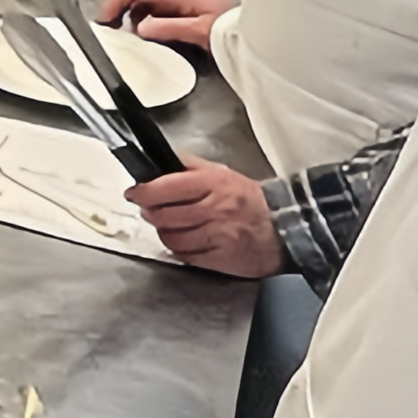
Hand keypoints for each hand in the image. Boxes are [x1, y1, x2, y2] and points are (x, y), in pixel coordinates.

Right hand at [97, 0, 227, 54]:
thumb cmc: (229, 29)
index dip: (115, 0)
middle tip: (108, 30)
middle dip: (116, 8)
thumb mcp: (199, 30)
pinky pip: (152, 13)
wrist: (249, 32)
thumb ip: (169, 28)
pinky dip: (140, 23)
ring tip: (123, 37)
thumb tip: (140, 29)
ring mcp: (175, 2)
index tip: (105, 20)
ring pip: (141, 3)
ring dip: (127, 17)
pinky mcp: (179, 12)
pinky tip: (143, 38)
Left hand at [126, 162, 284, 277]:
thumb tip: (158, 160)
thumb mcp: (221, 173)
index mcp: (213, 183)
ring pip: (172, 237)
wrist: (282, 227)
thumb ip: (189, 165)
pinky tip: (185, 241)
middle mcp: (215, 208)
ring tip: (169, 225)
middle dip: (151, 213)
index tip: (134, 193)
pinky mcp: (221, 257)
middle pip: (164, 214)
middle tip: (150, 210)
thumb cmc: (248, 200)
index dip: (144, 192)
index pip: (167, 186)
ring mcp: (218, 235)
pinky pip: (186, 255)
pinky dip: (179, 249)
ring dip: (164, 232)